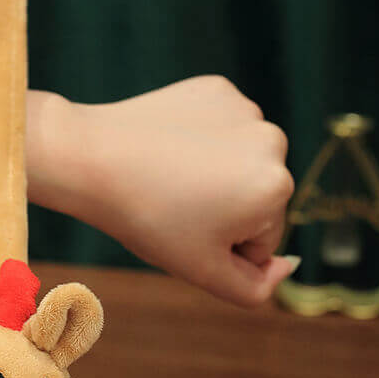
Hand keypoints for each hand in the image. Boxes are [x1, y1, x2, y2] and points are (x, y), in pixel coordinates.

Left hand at [38, 76, 296, 306]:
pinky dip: (197, 141)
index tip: (182, 229)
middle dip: (221, 209)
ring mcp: (244, 109)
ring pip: (237, 163)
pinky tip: (166, 145)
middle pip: (254, 198)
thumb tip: (288, 266)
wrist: (90, 158)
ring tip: (166, 175)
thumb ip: (256, 288)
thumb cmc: (146, 218)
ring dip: (211, 174)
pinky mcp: (217, 89)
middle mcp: (273, 141)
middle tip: (172, 203)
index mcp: (277, 187)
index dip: (219, 245)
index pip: (260, 239)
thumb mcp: (202, 272)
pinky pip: (218, 130)